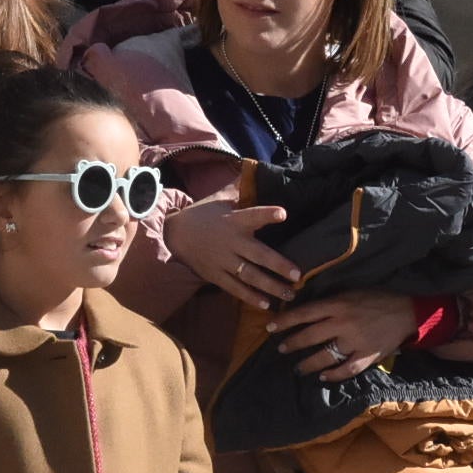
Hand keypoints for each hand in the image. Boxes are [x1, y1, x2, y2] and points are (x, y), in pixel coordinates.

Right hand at [165, 198, 302, 308]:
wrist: (174, 234)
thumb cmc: (204, 214)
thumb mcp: (220, 199)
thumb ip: (239, 189)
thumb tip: (254, 167)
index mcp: (234, 221)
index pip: (253, 215)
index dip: (267, 214)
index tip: (283, 214)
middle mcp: (231, 242)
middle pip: (257, 255)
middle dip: (278, 265)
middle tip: (297, 275)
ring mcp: (222, 261)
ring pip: (249, 276)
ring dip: (271, 286)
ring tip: (290, 294)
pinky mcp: (215, 275)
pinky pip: (235, 288)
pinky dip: (250, 297)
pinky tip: (267, 304)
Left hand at [268, 289, 416, 381]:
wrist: (408, 312)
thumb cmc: (378, 299)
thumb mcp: (352, 292)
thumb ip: (331, 302)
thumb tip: (306, 310)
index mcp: (338, 304)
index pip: (305, 313)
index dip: (285, 321)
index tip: (270, 328)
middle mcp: (343, 323)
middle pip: (310, 336)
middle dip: (292, 344)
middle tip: (281, 349)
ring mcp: (355, 342)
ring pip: (324, 356)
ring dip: (307, 363)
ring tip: (298, 368)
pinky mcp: (367, 357)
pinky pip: (345, 370)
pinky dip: (332, 375)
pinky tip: (322, 377)